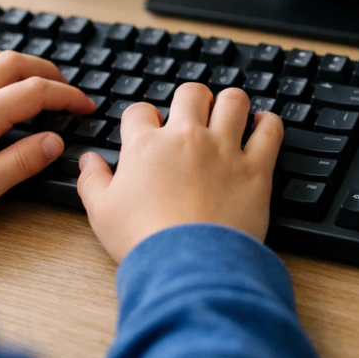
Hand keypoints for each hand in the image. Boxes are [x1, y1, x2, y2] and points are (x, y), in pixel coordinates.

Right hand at [77, 84, 283, 262]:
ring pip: (233, 101)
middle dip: (190, 100)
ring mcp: (224, 150)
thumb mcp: (101, 213)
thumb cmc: (144, 241)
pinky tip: (263, 125)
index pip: (140, 111)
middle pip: (191, 93)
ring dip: (230, 103)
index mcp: (146, 147)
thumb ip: (92, 181)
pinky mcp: (255, 168)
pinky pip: (270, 131)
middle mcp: (186, 138)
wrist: (187, 264)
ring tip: (229, 114)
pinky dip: (269, 124)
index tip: (148, 130)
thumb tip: (88, 161)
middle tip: (193, 116)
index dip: (143, 118)